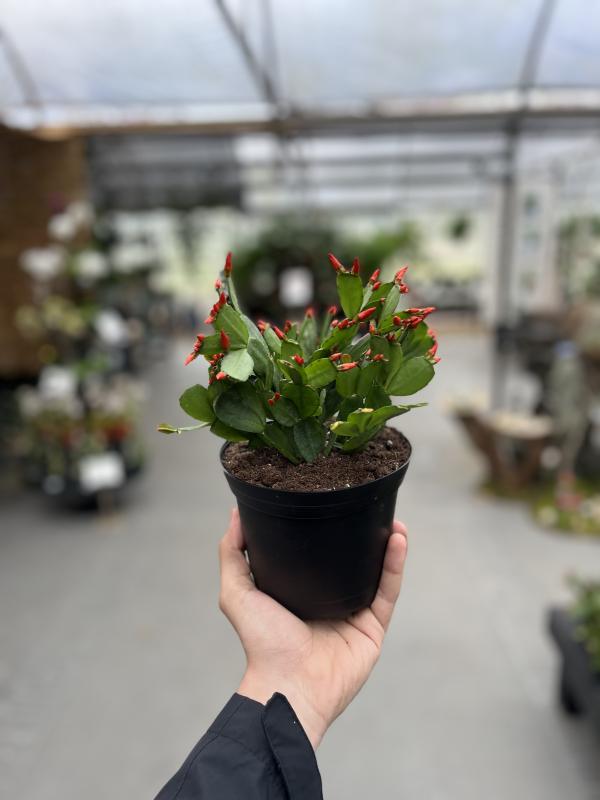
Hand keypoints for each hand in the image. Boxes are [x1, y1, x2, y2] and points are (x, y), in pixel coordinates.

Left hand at [218, 509, 407, 748]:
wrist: (289, 684)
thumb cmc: (262, 643)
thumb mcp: (237, 593)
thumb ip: (232, 554)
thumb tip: (235, 514)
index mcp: (299, 590)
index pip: (314, 553)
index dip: (323, 527)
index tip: (330, 498)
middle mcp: (327, 598)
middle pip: (350, 559)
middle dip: (362, 533)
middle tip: (367, 505)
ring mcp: (352, 612)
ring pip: (375, 571)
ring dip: (387, 543)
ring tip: (393, 518)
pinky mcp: (372, 626)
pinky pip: (388, 590)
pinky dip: (395, 564)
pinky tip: (398, 538)